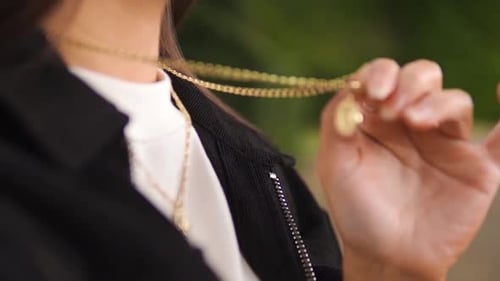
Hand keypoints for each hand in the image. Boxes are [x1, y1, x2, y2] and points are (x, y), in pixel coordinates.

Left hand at [316, 58, 499, 280]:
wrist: (387, 256)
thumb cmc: (357, 210)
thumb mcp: (335, 165)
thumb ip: (337, 124)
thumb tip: (351, 88)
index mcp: (378, 117)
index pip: (384, 75)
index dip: (380, 74)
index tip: (374, 92)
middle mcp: (412, 123)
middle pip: (423, 78)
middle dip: (409, 84)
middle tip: (393, 111)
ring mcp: (446, 142)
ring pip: (455, 100)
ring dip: (437, 102)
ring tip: (416, 122)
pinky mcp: (476, 167)